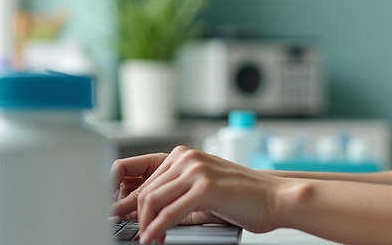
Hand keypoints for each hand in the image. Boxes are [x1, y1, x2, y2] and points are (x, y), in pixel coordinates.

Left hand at [111, 146, 280, 242]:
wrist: (275, 198)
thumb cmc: (243, 196)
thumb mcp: (203, 189)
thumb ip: (177, 194)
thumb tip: (147, 212)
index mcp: (184, 155)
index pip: (143, 175)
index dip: (127, 199)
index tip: (116, 215)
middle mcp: (188, 158)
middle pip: (145, 190)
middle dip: (134, 216)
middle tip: (135, 234)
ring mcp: (197, 171)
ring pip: (153, 200)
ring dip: (146, 225)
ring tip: (148, 239)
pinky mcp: (205, 188)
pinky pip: (169, 212)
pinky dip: (157, 229)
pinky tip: (154, 239)